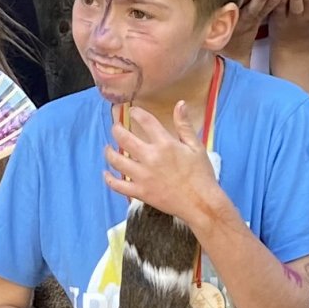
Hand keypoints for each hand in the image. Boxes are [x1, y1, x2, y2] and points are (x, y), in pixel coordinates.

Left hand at [103, 99, 226, 229]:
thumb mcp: (196, 147)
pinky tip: (106, 173)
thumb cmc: (201, 175)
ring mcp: (143, 176)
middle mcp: (150, 158)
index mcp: (165, 144)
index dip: (137, 113)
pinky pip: (118, 185)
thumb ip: (184, 125)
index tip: (132, 111)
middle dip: (117, 129)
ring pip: (116, 160)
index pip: (146, 122)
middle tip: (116, 128)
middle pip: (124, 139)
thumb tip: (180, 104)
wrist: (201, 203)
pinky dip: (109, 179)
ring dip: (109, 152)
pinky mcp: (140, 192)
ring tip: (108, 148)